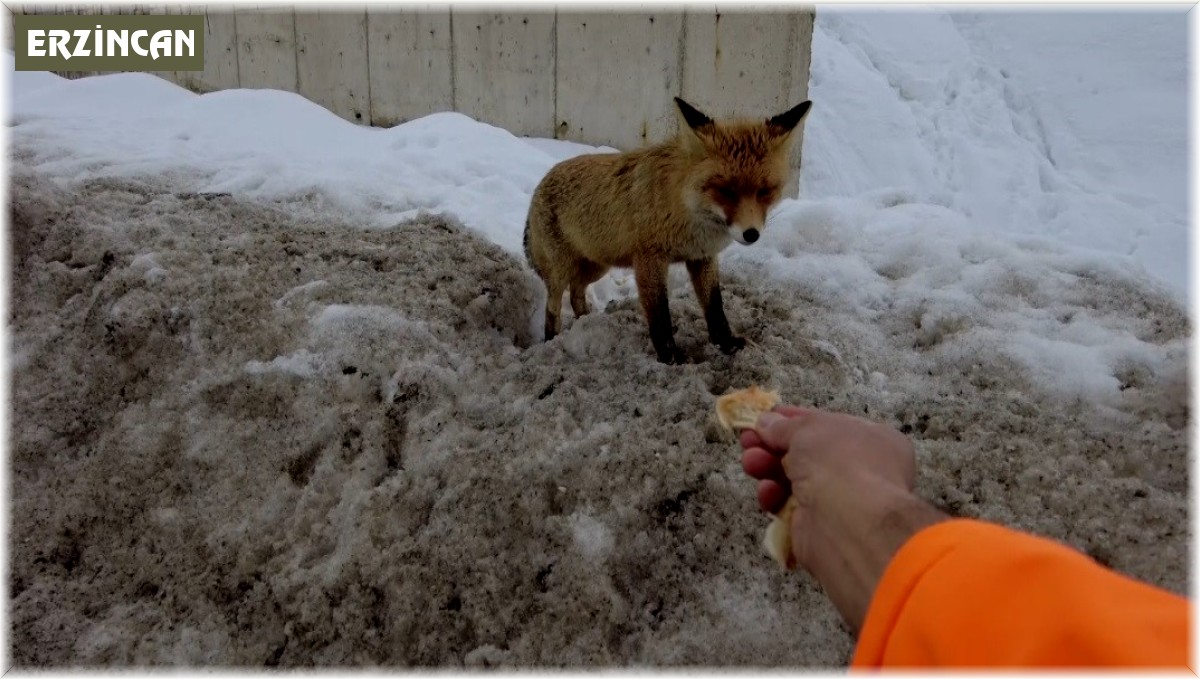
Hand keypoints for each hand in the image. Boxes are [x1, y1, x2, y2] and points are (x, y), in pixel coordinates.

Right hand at [740, 406, 945, 630]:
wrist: (851, 524)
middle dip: (772, 445)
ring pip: (793, 480)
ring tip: (751, 463)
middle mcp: (858, 470)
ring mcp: (838, 501)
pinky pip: (788, 507)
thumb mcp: (809, 429)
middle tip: (747, 440)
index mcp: (871, 440)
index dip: (794, 420)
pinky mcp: (816, 527)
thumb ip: (784, 426)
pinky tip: (767, 492)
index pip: (827, 426)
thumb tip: (766, 422)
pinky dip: (774, 497)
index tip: (765, 417)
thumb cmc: (840, 463)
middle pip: (805, 454)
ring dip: (767, 468)